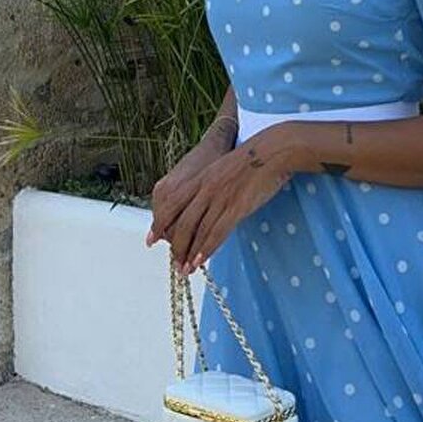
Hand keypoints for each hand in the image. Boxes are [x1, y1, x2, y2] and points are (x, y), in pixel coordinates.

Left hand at [146, 124, 297, 274]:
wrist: (271, 152)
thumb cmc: (250, 162)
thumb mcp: (220, 171)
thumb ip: (208, 187)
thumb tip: (203, 208)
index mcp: (199, 179)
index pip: (170, 205)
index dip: (158, 224)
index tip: (151, 240)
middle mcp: (204, 189)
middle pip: (181, 222)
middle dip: (175, 246)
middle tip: (174, 263)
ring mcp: (219, 198)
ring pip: (197, 231)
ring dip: (188, 253)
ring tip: (185, 270)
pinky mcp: (235, 207)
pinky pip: (216, 232)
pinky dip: (205, 250)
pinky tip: (199, 262)